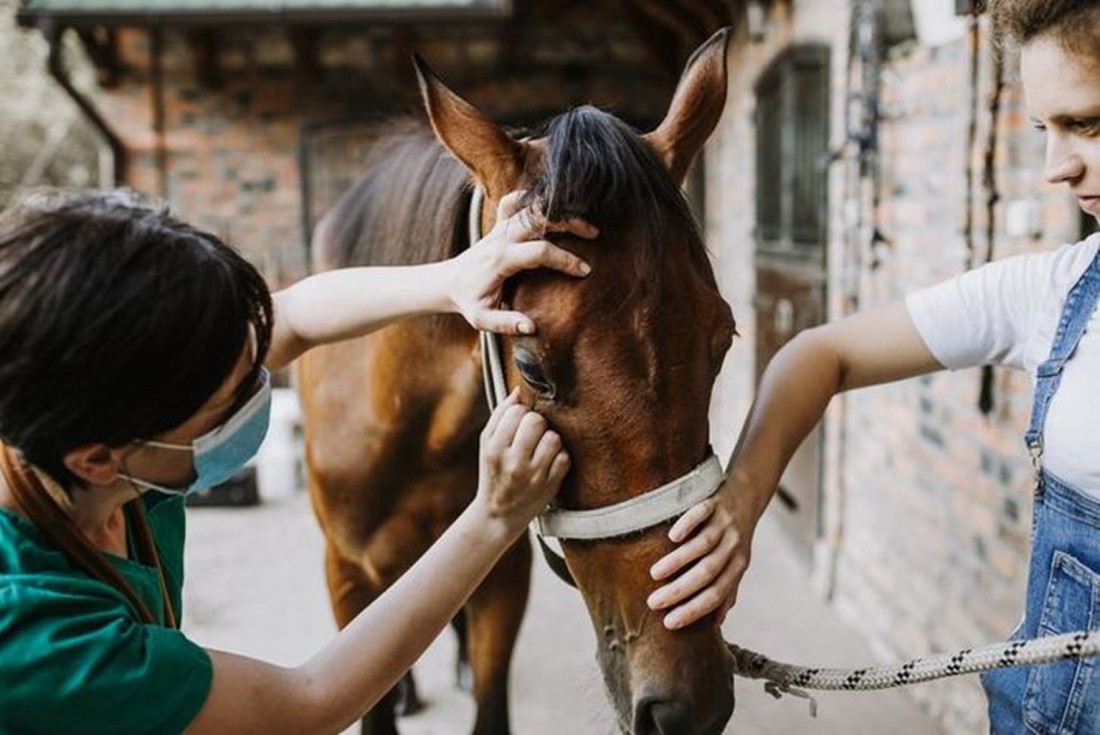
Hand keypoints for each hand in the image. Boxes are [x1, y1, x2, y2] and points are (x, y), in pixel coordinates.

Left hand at [448, 190, 596, 334]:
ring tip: (583, 222)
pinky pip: (515, 201)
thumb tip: (531, 327)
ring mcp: (500, 227)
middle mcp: (502, 238)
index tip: (585, 271)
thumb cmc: (469, 301)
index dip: (565, 260)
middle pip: (540, 218)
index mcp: (501, 259)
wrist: (448, 282)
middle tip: (594, 235)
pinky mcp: (499, 223)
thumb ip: (505, 323)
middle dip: (570, 223)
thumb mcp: (482, 319)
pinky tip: (552, 208)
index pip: (540, 252)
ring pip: (532, 206)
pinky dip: (533, 199)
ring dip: (560, 211)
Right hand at [476, 389, 570, 533]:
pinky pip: (565, 457)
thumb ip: (500, 415)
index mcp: (494, 448)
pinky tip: (549, 463)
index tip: (519, 422)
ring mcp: (533, 476)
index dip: (521, 412)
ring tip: (541, 448)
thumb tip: (519, 390)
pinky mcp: (550, 486)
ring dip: (551, 439)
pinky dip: (559, 457)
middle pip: (537, 421)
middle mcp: (513, 462)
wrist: (497, 515)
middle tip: (533, 433)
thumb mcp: (487, 444)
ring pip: (554, 438)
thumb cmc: (493, 472)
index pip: (516, 411)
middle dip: (537, 423)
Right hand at [645, 483, 759, 629]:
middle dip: (680, 591)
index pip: (716, 594)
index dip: (694, 610)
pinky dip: (688, 524)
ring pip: (703, 545)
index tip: (669, 623)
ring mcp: (724, 523)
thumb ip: (728, 589)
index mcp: (738, 565)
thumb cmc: (736, 535)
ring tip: (654, 574)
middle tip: (653, 603)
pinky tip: (671, 537)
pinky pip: (702, 513)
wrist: (749, 493)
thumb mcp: (737, 562)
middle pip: (707, 573)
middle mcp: (733, 546)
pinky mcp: (715, 501)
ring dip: (678, 561)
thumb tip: (717, 624)